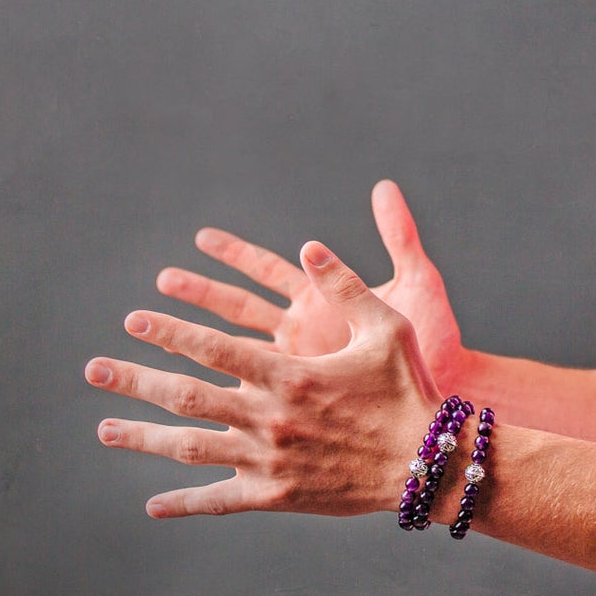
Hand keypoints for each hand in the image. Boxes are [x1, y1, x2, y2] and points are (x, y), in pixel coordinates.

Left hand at [85, 240, 441, 517]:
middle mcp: (269, 418)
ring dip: (143, 436)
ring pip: (191, 447)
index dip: (171, 331)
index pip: (213, 348)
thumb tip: (309, 245)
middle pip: (186, 395)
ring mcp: (267, 460)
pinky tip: (152, 505)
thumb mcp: (384, 327)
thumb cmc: (409, 390)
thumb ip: (344, 285)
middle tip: (94, 369)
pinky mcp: (276, 496)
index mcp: (289, 374)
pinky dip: (184, 503)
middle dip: (136, 379)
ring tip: (103, 428)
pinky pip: (220, 501)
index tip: (135, 319)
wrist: (428, 465)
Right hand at [154, 179, 467, 385]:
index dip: (235, 254)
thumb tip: (384, 186)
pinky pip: (248, 406)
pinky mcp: (298, 409)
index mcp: (322, 303)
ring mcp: (296, 374)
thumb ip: (399, 236)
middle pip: (238, 309)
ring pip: (231, 358)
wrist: (445, 407)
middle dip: (198, 294)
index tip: (200, 237)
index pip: (267, 270)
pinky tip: (183, 407)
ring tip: (151, 341)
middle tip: (159, 282)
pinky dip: (216, 409)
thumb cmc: (439, 344)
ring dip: (193, 348)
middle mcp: (302, 335)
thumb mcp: (418, 286)